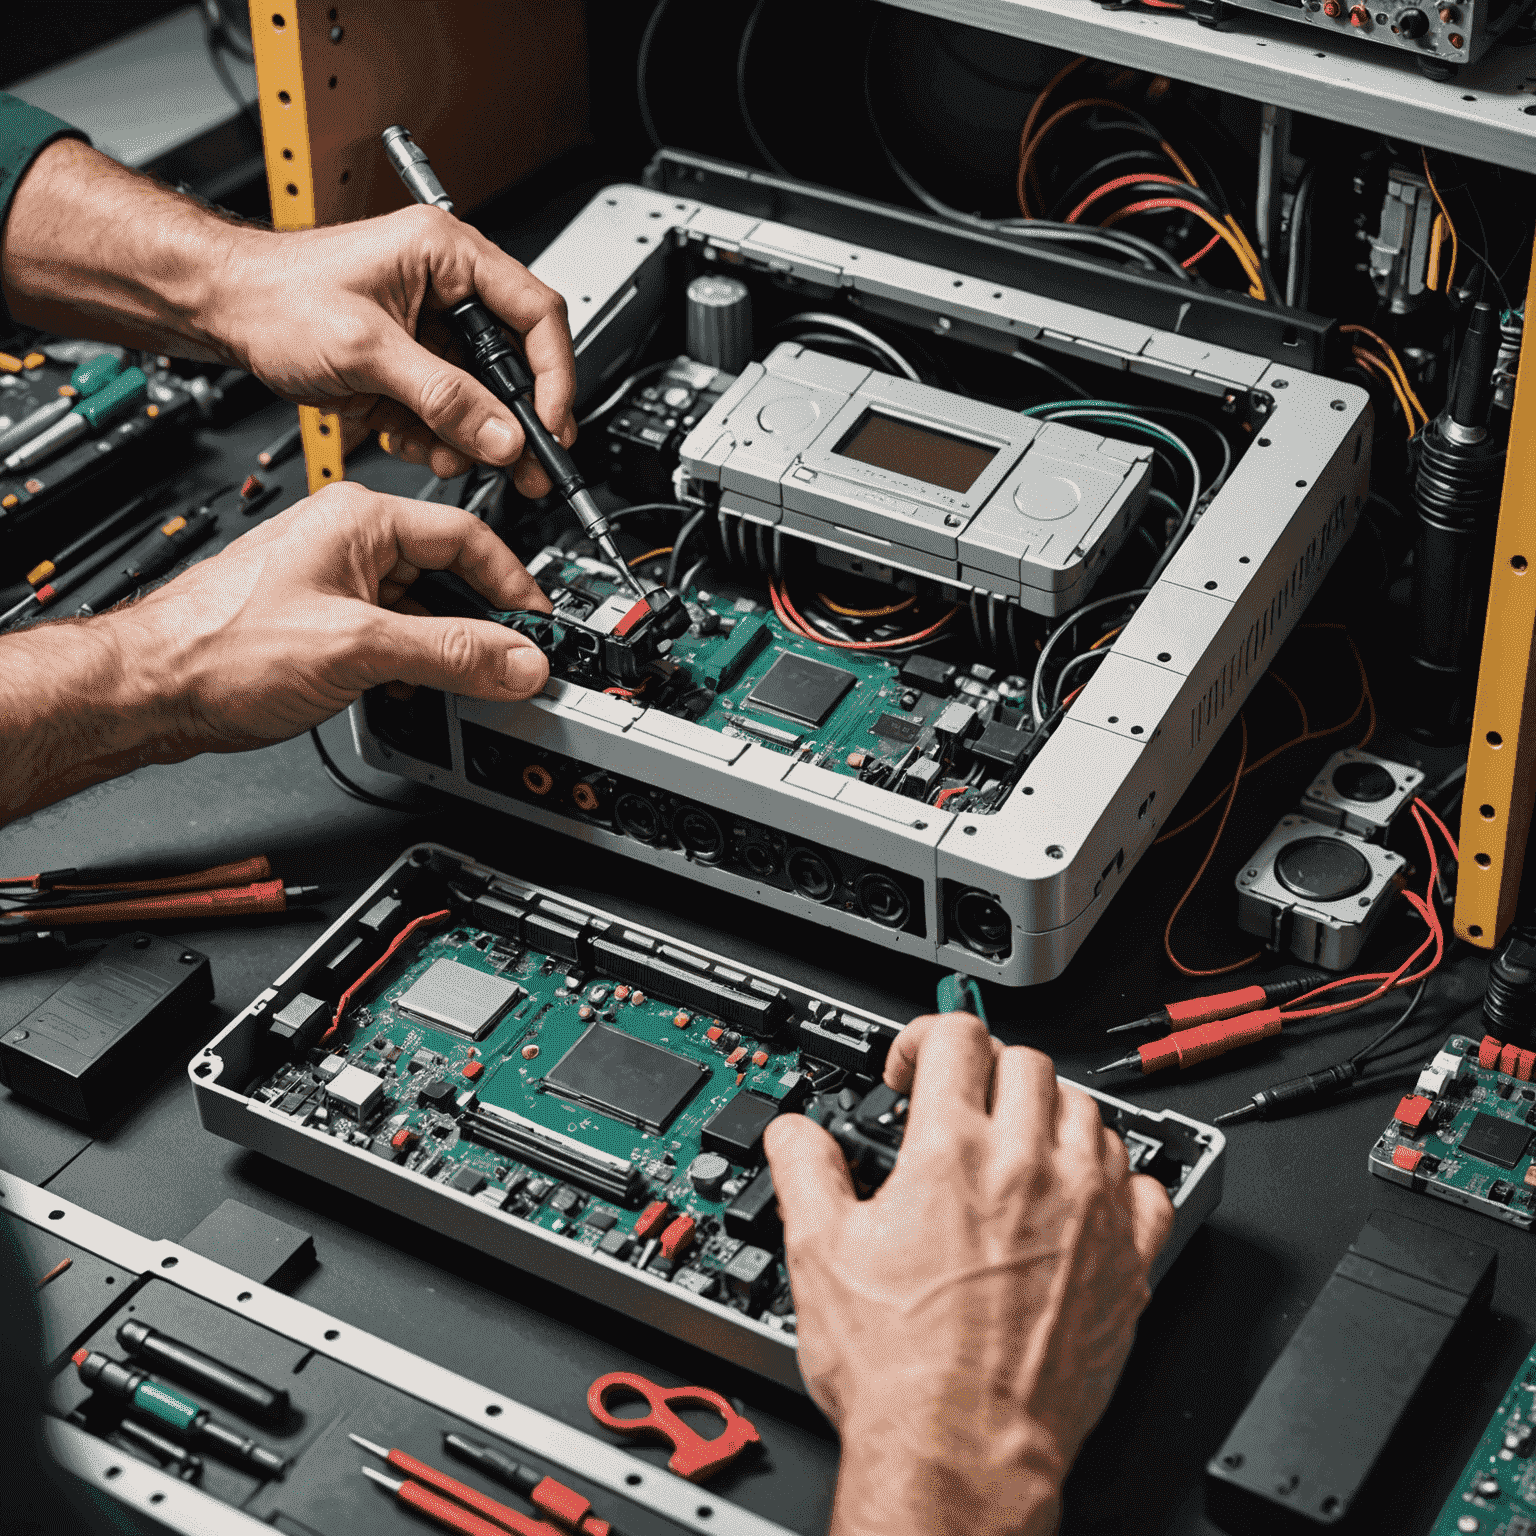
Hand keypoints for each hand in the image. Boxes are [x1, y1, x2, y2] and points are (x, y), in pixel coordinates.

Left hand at [112, 482, 550, 752]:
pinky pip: (390, 633)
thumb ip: (452, 653)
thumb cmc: (221, 647)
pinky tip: (414, 691)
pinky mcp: (321, 620)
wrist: (150, 689)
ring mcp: (333, 581)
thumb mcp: (360, 649)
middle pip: (448, 575)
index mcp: (360, 518)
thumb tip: (519, 660)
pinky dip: (413, 662)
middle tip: (514, 663)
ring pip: (420, 609)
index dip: (514, 584)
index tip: (541, 627)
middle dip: (483, 624)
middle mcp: (348, 540)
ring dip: (447, 648)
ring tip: (468, 685)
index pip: (470, 536)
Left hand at [216, 204, 576, 491]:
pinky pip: (449, 410)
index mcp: (448, 255)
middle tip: (529, 467)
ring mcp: (432, 331)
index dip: (553, 376)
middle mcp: (449, 289)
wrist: (224, 310)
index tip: (548, 426)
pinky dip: (440, 437)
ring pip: (483, 395)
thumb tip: (503, 435)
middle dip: (516, 420)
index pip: (536, 314)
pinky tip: (421, 445)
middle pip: (515, 362)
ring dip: (474, 436)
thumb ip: (443, 397)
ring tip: (456, 457)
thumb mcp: (367, 349)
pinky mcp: (413, 365)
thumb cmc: (276, 295)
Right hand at [764, 1014, 1172, 1535]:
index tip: (914, 1069)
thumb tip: (793, 1133)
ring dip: (1050, 1112)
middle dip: (986, 1070)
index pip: (958, 1038)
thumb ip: (804, 1171)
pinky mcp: (1127, 1265)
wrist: (960, 1454)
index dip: (926, 1037)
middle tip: (961, 1104)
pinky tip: (1084, 1195)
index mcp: (954, 1153)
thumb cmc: (899, 1372)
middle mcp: (1030, 1169)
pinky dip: (1115, 1176)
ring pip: (1090, 1113)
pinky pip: (1145, 1187)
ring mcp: (1089, 1214)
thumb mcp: (818, 1255)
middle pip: (1028, 1063)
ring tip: (1018, 1143)